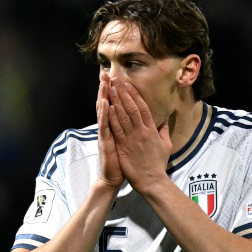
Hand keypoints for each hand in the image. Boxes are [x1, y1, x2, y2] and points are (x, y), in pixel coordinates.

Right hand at [95, 74, 124, 190]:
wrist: (113, 179)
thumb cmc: (123, 163)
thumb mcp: (130, 145)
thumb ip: (134, 132)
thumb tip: (147, 123)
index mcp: (117, 127)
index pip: (116, 106)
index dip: (117, 92)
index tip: (119, 78)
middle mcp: (109, 128)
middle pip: (108, 104)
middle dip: (108, 89)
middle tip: (106, 73)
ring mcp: (106, 134)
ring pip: (104, 112)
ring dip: (104, 96)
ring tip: (104, 82)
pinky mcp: (105, 142)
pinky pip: (105, 126)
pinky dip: (104, 113)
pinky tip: (105, 102)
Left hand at [106, 78, 172, 193]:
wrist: (151, 180)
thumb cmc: (158, 164)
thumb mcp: (166, 145)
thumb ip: (164, 130)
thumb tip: (165, 118)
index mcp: (152, 130)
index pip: (142, 108)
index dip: (135, 95)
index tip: (128, 84)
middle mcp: (141, 131)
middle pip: (131, 108)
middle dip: (122, 93)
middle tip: (116, 80)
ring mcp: (132, 139)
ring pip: (123, 116)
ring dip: (115, 101)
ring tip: (109, 88)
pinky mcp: (123, 147)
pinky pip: (117, 129)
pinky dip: (112, 117)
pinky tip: (108, 107)